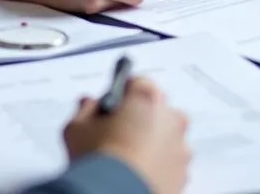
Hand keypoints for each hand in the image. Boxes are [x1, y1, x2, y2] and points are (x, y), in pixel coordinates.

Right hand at [64, 76, 189, 193]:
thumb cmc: (100, 161)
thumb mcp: (77, 128)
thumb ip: (86, 109)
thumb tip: (89, 105)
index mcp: (146, 98)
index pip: (137, 83)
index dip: (121, 94)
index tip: (111, 106)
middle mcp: (169, 120)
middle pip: (156, 109)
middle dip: (140, 117)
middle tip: (118, 132)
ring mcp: (179, 149)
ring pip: (167, 138)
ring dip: (152, 143)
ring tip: (127, 158)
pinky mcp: (182, 176)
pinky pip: (170, 164)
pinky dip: (159, 166)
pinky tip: (138, 173)